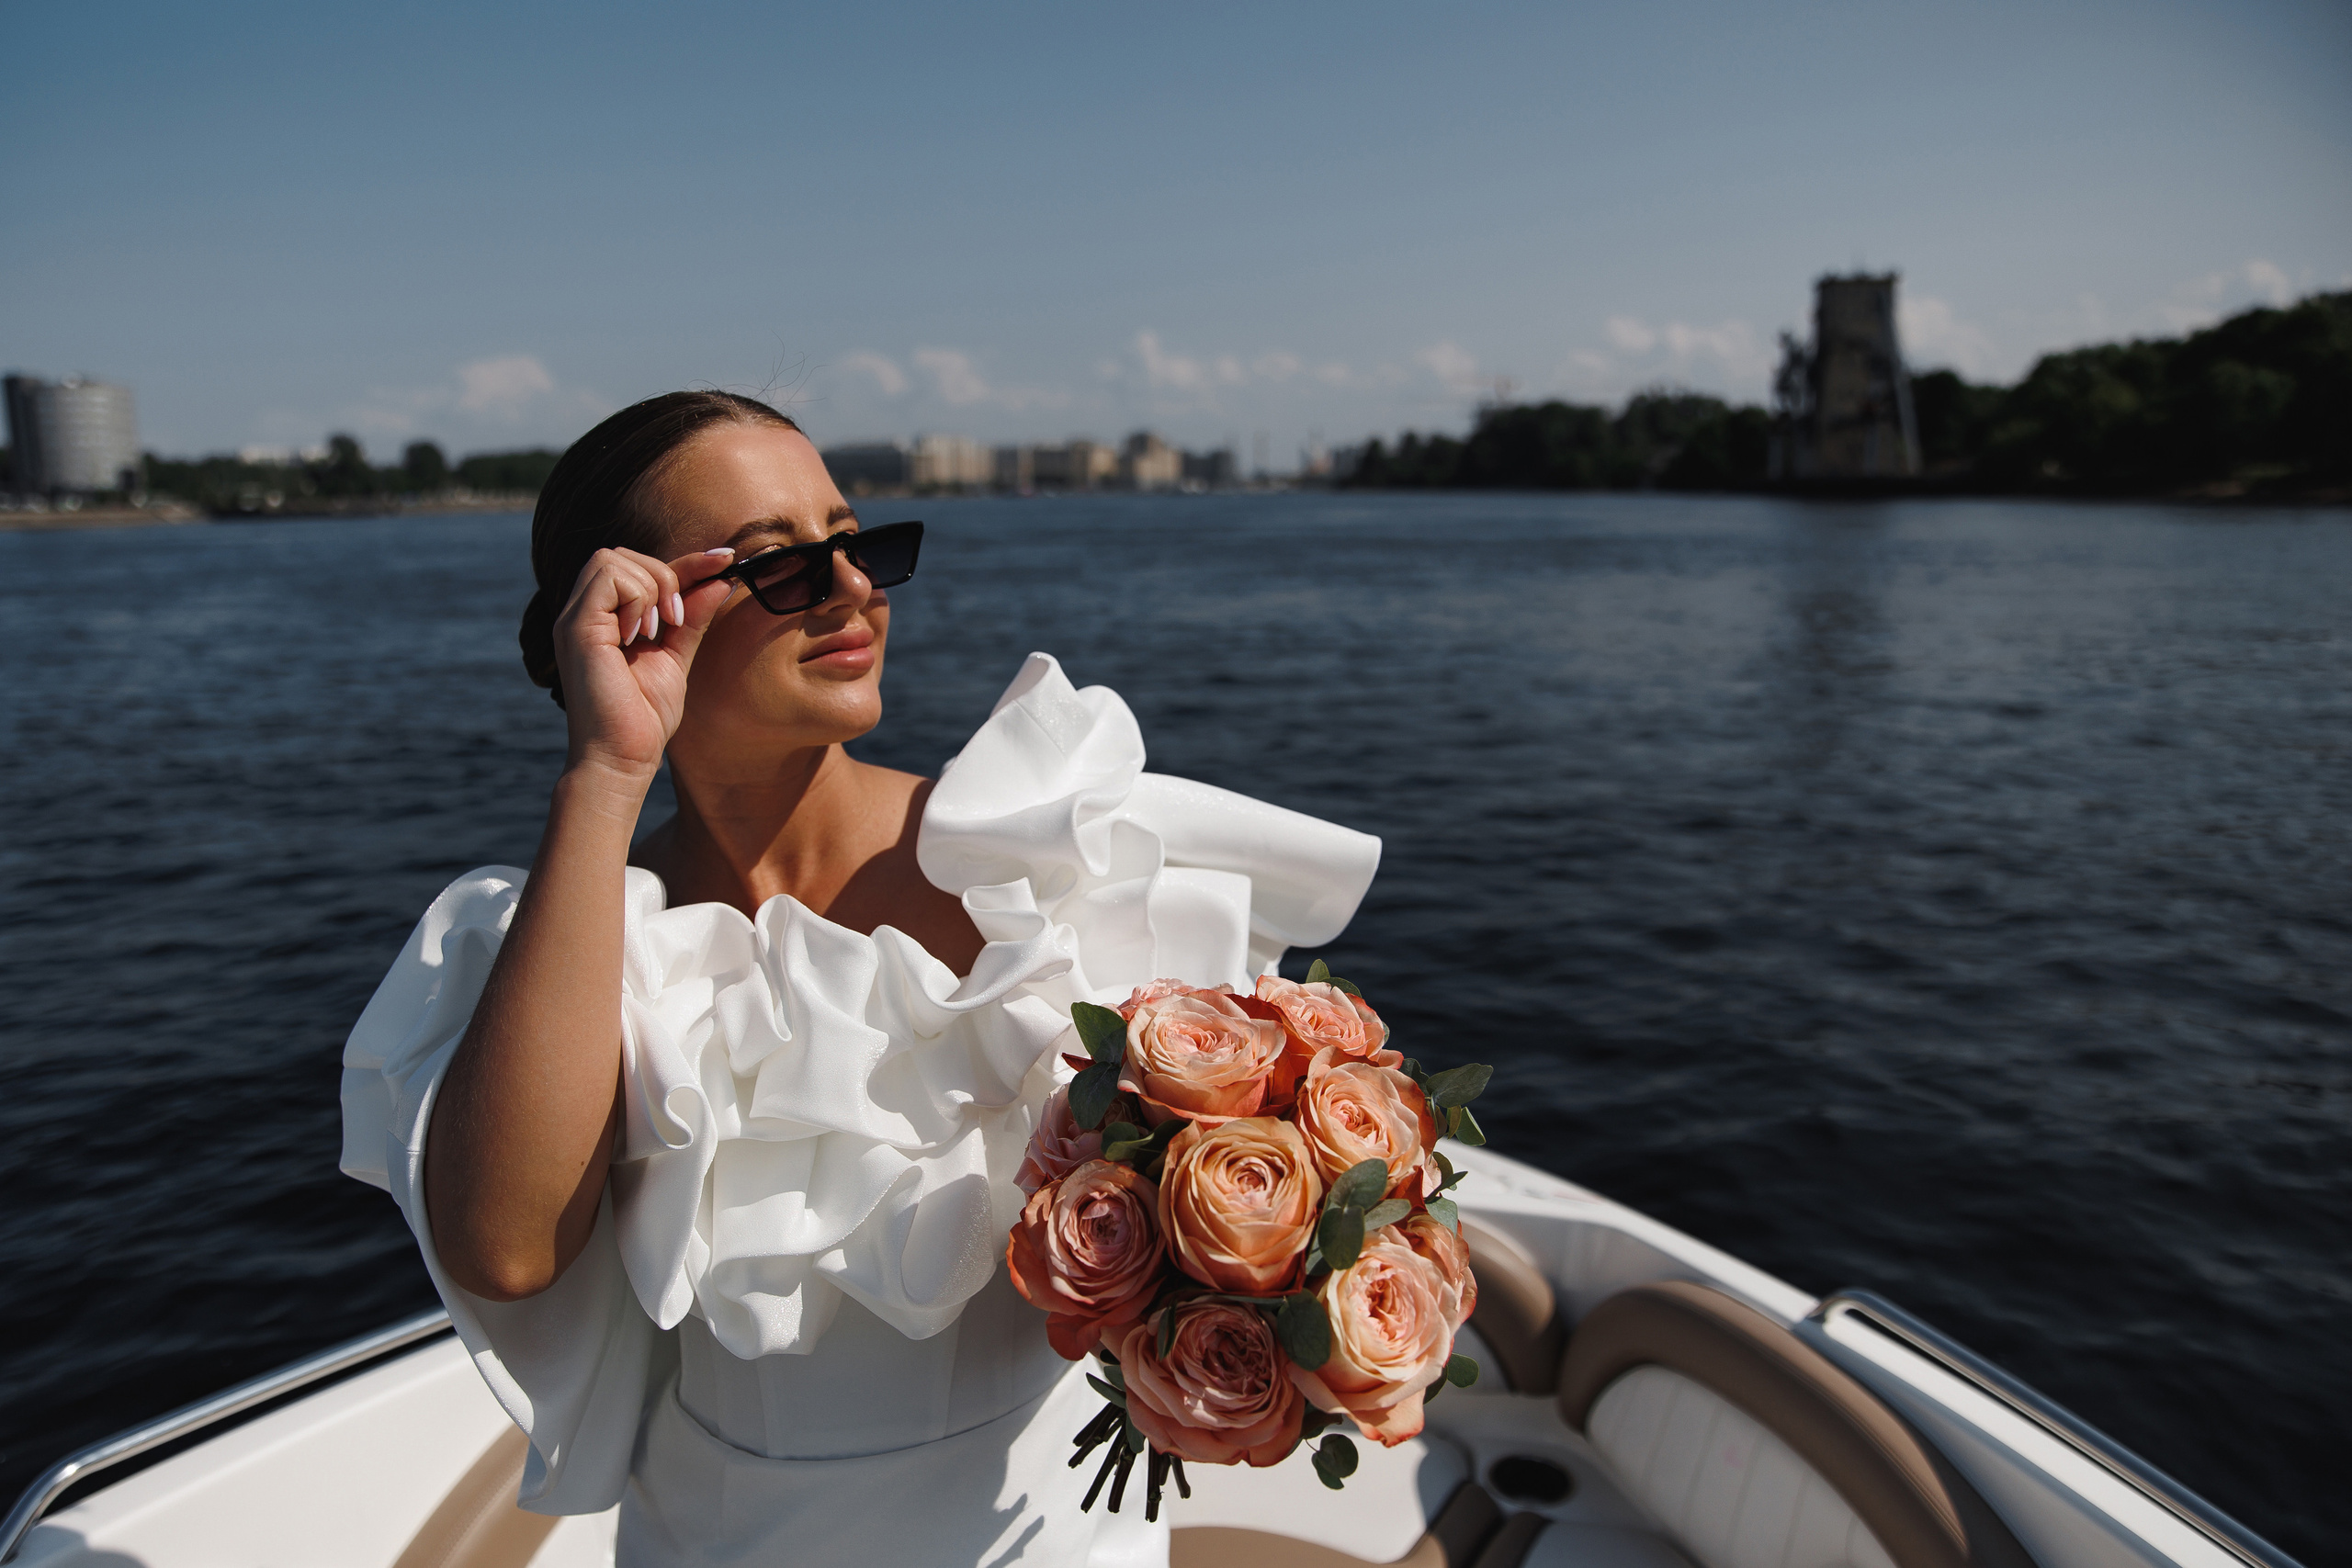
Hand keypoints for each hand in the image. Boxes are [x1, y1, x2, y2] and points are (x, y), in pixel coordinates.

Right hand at [549, 545, 737, 785]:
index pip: (643, 569)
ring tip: (656, 631)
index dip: (687, 561)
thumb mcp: (676, 658)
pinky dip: (636, 597)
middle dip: (663, 574)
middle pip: (622, 554)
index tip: (727, 558)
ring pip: (612, 559)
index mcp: (605, 619)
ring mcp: (576, 619)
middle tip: (676, 620)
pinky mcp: (576, 627)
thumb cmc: (643, 718)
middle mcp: (585, 614)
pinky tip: (640, 635)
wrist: (622, 758)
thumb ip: (692, 618)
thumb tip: (720, 580)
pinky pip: (608, 577)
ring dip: (650, 587)